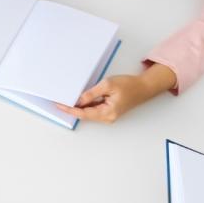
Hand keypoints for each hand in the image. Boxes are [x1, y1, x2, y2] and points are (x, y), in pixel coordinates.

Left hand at [58, 64, 175, 123]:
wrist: (144, 87)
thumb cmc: (130, 85)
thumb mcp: (108, 85)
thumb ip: (91, 93)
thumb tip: (78, 100)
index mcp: (107, 113)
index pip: (83, 113)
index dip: (69, 109)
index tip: (59, 105)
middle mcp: (107, 117)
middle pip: (84, 114)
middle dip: (72, 108)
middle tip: (59, 101)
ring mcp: (108, 115)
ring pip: (88, 112)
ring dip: (78, 106)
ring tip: (66, 99)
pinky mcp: (109, 111)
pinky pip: (94, 109)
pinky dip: (86, 105)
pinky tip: (79, 99)